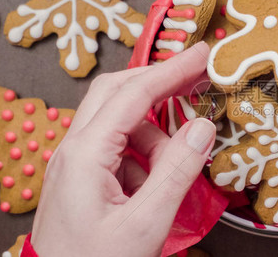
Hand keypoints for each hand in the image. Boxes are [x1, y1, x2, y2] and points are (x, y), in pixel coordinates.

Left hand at [31, 43, 215, 255]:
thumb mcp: (146, 222)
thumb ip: (177, 171)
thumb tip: (202, 127)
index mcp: (85, 155)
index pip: (133, 94)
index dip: (172, 70)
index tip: (202, 55)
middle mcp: (74, 149)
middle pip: (117, 93)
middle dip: (159, 84)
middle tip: (195, 80)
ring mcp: (76, 162)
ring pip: (121, 123)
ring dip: (155, 135)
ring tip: (171, 172)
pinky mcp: (82, 176)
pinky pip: (119, 149)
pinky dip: (144, 157)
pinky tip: (152, 187)